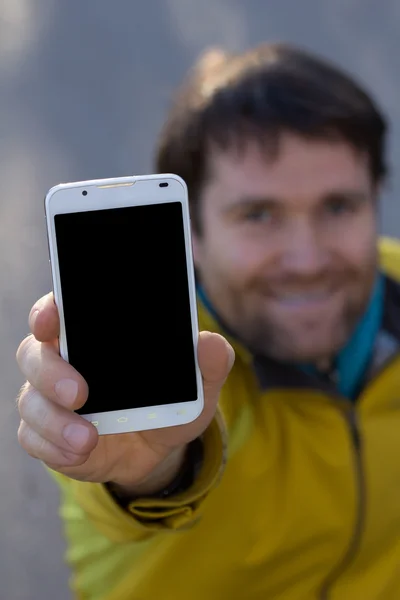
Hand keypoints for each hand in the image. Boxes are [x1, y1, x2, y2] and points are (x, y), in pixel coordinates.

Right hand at [16, 293, 233, 492]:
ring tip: (88, 437)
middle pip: (33, 354)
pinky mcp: (48, 435)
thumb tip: (209, 344)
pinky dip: (55, 448)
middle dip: (50, 373)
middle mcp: (63, 361)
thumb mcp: (198, 385)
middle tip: (80, 393)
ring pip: (30, 401)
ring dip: (54, 421)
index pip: (58, 311)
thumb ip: (210, 362)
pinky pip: (34, 439)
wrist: (159, 450)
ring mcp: (51, 399)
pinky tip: (81, 452)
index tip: (50, 321)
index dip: (47, 312)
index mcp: (92, 336)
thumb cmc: (170, 402)